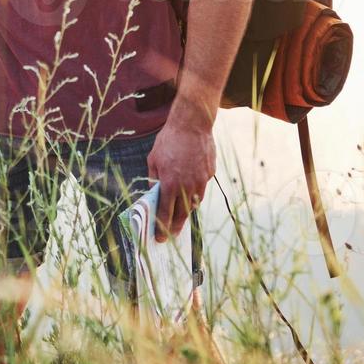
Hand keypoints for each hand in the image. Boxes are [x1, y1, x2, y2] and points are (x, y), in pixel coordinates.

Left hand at [146, 112, 215, 243]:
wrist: (192, 124)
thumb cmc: (169, 140)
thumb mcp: (153, 160)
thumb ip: (154, 179)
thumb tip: (154, 194)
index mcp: (170, 184)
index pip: (165, 213)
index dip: (162, 227)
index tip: (160, 238)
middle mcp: (187, 186)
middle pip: (182, 214)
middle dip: (176, 226)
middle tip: (171, 235)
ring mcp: (200, 181)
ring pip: (194, 203)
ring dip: (186, 210)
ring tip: (179, 214)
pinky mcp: (209, 174)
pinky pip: (201, 188)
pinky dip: (194, 192)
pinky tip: (189, 189)